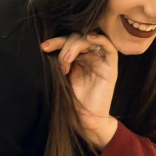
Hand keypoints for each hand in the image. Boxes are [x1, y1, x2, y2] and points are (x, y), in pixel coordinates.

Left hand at [41, 32, 117, 149]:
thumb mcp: (62, 76)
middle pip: (78, 37)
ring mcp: (100, 60)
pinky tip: (90, 38)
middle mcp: (89, 56)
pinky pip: (110, 47)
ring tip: (66, 61)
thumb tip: (47, 45)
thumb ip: (59, 60)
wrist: (85, 117)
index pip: (68, 41)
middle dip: (65, 46)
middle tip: (61, 62)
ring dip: (76, 46)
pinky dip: (100, 38)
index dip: (56, 41)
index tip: (44, 47)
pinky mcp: (111, 66)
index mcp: (77, 57)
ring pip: (90, 39)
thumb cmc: (73, 100)